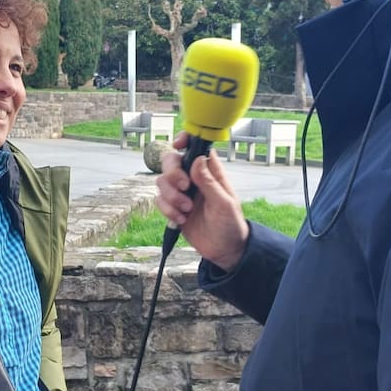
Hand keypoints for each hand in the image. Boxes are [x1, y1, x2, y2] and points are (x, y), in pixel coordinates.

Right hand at [155, 132, 248, 270]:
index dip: (184, 140)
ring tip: (187, 210)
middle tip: (184, 187)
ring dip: (171, 197)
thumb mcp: (224, 204)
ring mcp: (182, 193)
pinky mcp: (173, 207)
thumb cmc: (231, 224)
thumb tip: (197, 160)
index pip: (195, 147)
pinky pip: (160, 201)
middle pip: (170, 161)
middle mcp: (193, 178)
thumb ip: (209, 182)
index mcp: (210, 172)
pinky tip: (182, 219)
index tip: (178, 145)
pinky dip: (168, 210)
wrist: (224, 250)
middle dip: (172, 174)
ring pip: (162, 182)